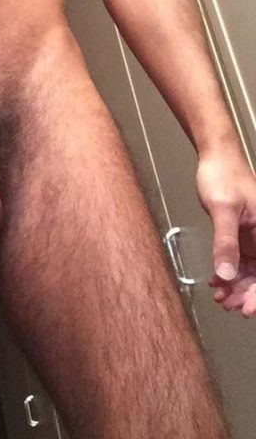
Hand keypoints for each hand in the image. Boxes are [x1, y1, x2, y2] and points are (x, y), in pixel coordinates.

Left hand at [195, 150, 255, 316]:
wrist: (215, 159)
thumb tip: (225, 273)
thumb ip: (225, 242)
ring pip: (252, 271)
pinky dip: (229, 272)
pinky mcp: (244, 235)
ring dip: (237, 286)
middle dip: (247, 293)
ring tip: (220, 297)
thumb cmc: (223, 176)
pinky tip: (216, 282)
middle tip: (228, 305)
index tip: (248, 308)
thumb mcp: (222, 210)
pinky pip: (240, 260)